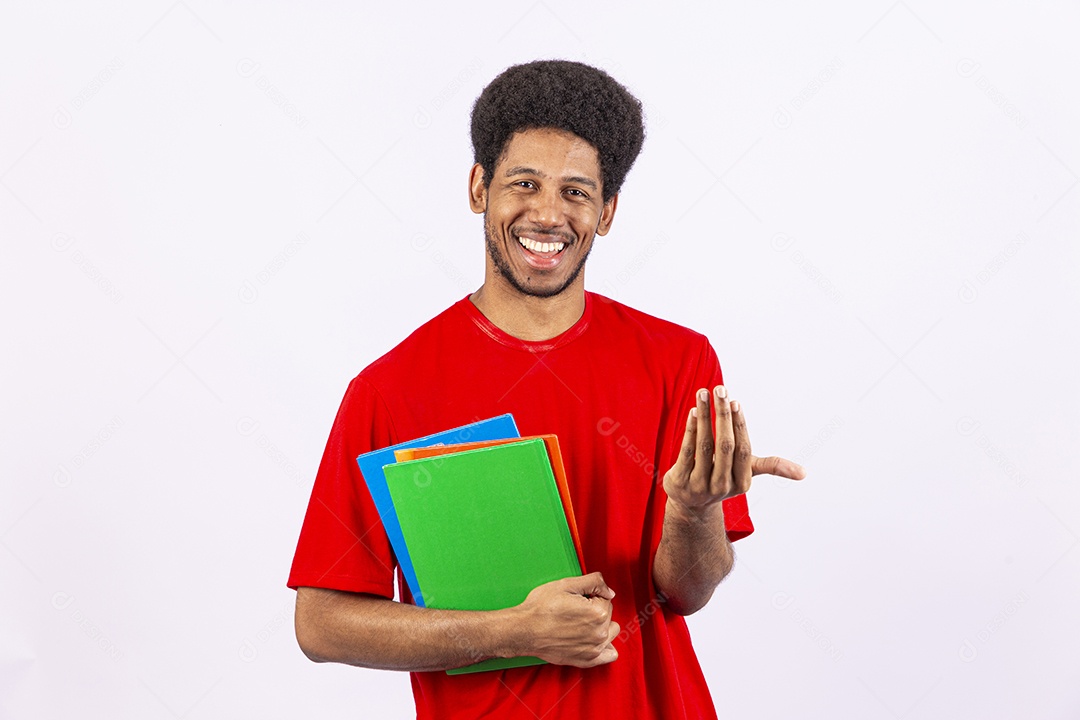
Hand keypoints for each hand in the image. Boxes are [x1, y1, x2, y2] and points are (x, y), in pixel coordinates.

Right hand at [512, 572, 619, 667]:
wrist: (524, 630)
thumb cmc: (540, 608)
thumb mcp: (566, 584)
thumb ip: (594, 582)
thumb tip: (609, 590)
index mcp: (597, 612)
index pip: (605, 598)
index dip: (590, 595)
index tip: (577, 599)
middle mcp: (600, 633)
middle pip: (608, 614)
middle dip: (595, 609)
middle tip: (574, 610)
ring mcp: (594, 649)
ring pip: (610, 631)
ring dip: (601, 626)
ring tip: (582, 623)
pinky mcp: (587, 660)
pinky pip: (609, 655)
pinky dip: (605, 647)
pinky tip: (593, 639)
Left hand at [663, 385, 805, 513]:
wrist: (690, 504)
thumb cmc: (722, 477)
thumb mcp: (746, 473)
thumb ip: (771, 467)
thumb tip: (805, 473)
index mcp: (742, 483)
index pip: (743, 450)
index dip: (739, 424)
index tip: (735, 402)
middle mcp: (721, 486)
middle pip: (725, 445)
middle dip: (723, 414)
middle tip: (720, 389)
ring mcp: (699, 485)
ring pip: (704, 446)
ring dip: (704, 416)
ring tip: (703, 393)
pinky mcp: (679, 481)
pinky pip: (686, 451)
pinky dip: (690, 429)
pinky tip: (693, 412)